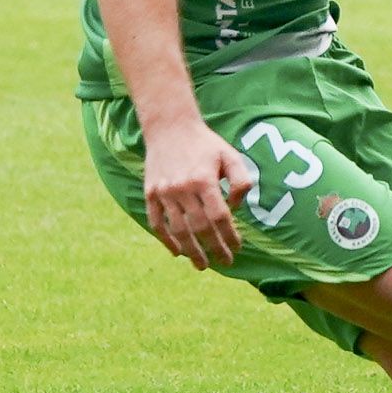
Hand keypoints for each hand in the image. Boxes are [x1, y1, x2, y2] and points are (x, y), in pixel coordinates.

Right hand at [142, 117, 253, 269]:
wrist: (170, 127)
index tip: (237, 248)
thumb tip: (236, 208)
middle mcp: (182, 188)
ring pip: (178, 229)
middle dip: (213, 248)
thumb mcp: (231, 156)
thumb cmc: (205, 144)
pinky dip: (166, 240)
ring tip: (202, 264)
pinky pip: (156, 222)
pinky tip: (177, 252)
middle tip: (224, 262)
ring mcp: (163, 192)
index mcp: (204, 180)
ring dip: (191, 250)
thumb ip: (241, 181)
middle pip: (200, 227)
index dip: (229, 236)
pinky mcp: (150, 193)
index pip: (219, 217)